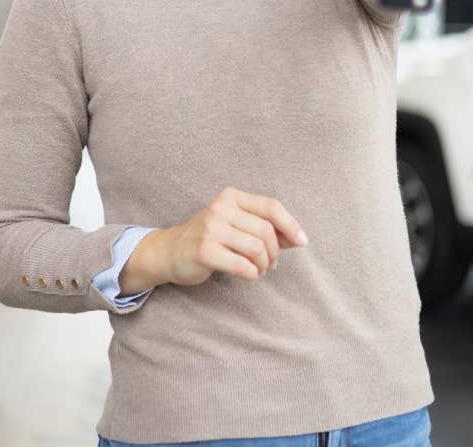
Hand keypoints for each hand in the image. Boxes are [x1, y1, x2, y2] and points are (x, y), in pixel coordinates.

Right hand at [161, 187, 307, 285]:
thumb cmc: (211, 239)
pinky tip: (248, 274)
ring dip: (264, 264)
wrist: (170, 251)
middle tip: (271, 264)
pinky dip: (252, 274)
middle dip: (274, 252)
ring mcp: (211, 228)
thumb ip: (265, 228)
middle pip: (265, 230)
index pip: (270, 206)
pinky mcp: (205, 251)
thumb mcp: (236, 225)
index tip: (302, 241)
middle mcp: (220, 208)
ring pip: (256, 248)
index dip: (290, 225)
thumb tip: (298, 239)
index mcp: (231, 197)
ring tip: (259, 270)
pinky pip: (242, 266)